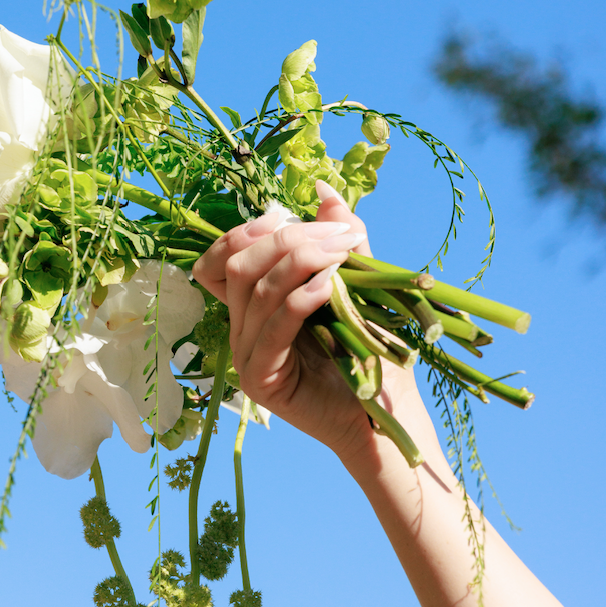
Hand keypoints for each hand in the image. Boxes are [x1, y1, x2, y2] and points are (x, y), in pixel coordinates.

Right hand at [192, 181, 429, 467]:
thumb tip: (324, 190)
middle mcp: (239, 330)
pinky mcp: (263, 379)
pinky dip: (301, 296)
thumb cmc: (368, 354)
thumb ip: (337, 240)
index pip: (221, 257)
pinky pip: (274, 325)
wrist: (383, 416)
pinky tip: (329, 284)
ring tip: (345, 253)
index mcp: (251, 307)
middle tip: (341, 236)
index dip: (252, 228)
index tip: (304, 215)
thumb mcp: (352, 285)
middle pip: (237, 264)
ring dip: (302, 259)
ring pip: (254, 288)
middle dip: (289, 237)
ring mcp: (246, 356)